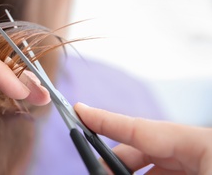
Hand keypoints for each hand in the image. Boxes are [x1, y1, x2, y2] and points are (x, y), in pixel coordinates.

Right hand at [74, 103, 211, 173]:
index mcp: (201, 143)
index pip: (141, 128)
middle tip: (95, 172)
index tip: (78, 110)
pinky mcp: (195, 174)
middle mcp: (195, 149)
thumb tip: (106, 170)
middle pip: (140, 149)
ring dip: (124, 173)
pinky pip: (161, 174)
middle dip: (112, 161)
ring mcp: (196, 164)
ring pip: (148, 165)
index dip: (105, 120)